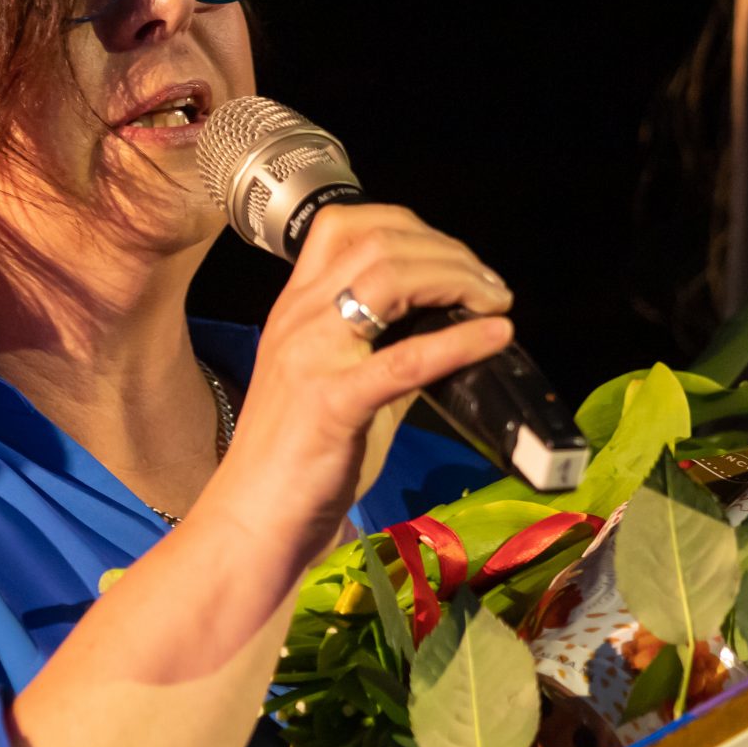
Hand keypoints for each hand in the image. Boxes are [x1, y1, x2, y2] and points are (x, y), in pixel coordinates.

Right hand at [202, 203, 510, 573]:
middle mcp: (299, 318)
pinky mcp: (332, 404)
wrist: (251, 521)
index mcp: (295, 308)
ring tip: (496, 303)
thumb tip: (454, 327)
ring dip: (457, 280)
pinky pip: (404, 359)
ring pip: (388, 278)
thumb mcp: (340, 385)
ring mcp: (311, 356)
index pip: (347, 226)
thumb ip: (387, 350)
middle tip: (492, 288)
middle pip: (380, 242)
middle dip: (449, 254)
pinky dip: (459, 341)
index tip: (457, 260)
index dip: (413, 228)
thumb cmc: (298, 461)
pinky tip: (495, 336)